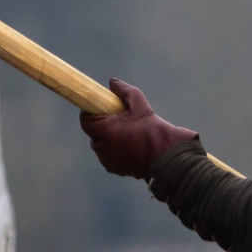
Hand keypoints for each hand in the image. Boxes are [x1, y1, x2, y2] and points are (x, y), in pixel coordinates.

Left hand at [79, 78, 198, 178]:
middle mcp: (101, 147)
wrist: (166, 157)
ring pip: (102, 144)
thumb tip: (112, 83)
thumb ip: (123, 90)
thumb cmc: (152, 129)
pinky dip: (116, 150)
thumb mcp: (139, 103)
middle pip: (94, 132)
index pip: (85, 119)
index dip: (92, 111)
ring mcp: (106, 159)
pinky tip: (131, 145)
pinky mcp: (114, 168)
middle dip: (103, 125)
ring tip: (128, 133)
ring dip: (110, 138)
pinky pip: (109, 155)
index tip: (102, 107)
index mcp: (103, 130)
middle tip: (119, 119)